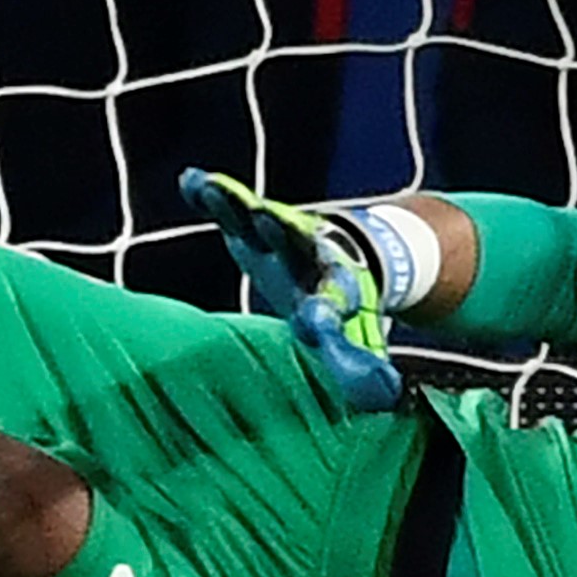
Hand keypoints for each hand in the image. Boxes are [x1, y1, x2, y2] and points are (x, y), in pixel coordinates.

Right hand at [181, 168, 401, 412]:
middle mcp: (305, 258)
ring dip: (237, 204)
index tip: (313, 320)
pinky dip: (213, 193)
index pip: (326, 304)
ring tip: (215, 189)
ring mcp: (278, 235)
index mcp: (333, 291)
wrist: (348, 251)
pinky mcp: (253, 223)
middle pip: (291, 243)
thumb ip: (359, 366)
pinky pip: (233, 206)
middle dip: (279, 233)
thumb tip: (384, 396)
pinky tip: (191, 181)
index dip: (321, 313)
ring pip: (257, 217)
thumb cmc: (341, 302)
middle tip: (264, 216)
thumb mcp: (351, 336)